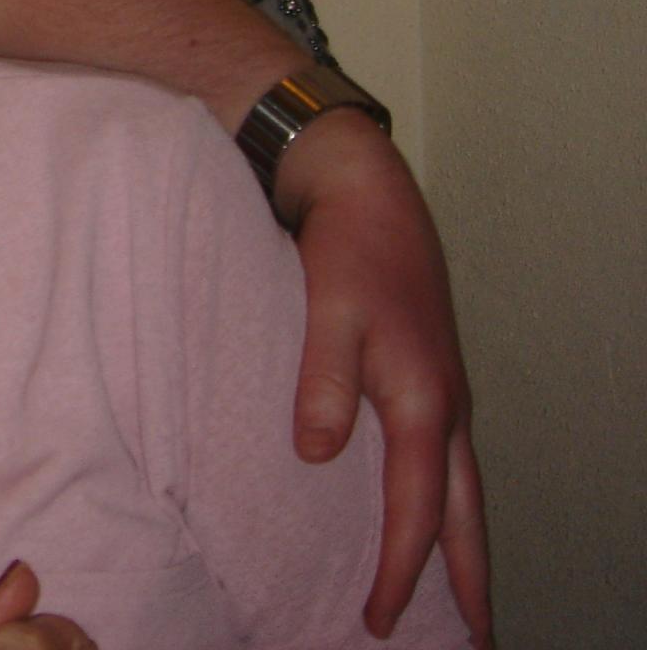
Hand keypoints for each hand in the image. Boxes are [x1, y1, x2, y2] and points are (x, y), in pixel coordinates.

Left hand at [278, 110, 491, 645]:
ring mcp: (443, 391)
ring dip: (463, 543)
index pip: (417, 511)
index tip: (380, 620)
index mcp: (421, 401)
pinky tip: (429, 511)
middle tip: (477, 640)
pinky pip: (447, 459)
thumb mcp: (325, 310)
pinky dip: (447, 500)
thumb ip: (322, 381)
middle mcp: (444, 405)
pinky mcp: (429, 375)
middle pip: (465, 514)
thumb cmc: (344, 249)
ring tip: (463, 596)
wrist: (364, 190)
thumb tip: (318, 454)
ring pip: (463, 489)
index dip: (401, 571)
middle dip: (469, 581)